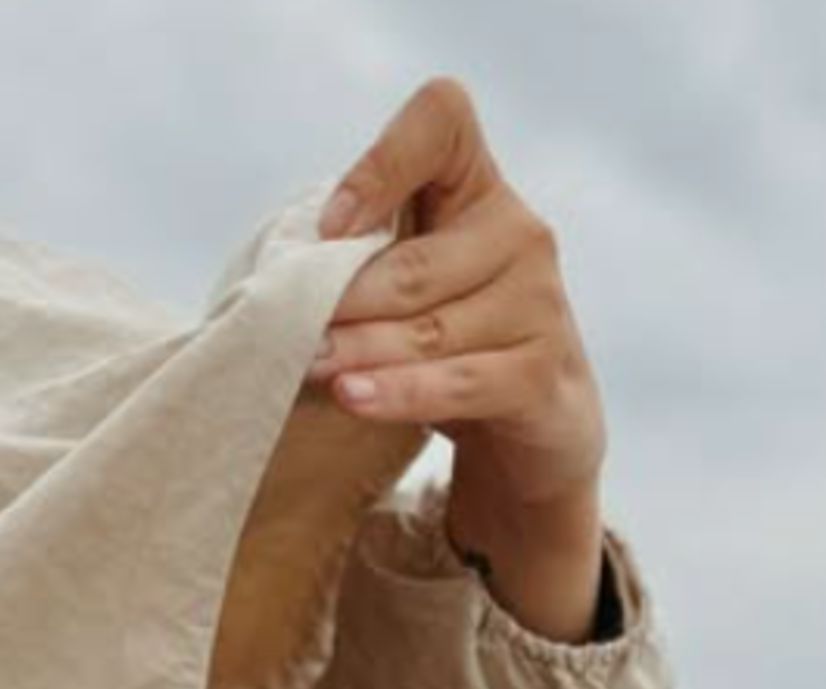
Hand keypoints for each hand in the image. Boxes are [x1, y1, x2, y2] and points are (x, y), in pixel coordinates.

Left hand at [311, 78, 609, 639]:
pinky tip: (352, 395)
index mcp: (479, 190)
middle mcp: (519, 235)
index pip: (443, 123)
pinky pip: (456, 383)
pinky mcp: (541, 375)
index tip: (331, 228)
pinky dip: (397, 391)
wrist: (529, 429)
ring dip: (359, 350)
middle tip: (287, 327)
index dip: (382, 163)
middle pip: (414, 263)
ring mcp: (538, 305)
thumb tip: (284, 281)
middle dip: (342, 300)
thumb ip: (366, 261)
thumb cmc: (450, 342)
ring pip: (429, 330)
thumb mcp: (410, 285)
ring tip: (305, 365)